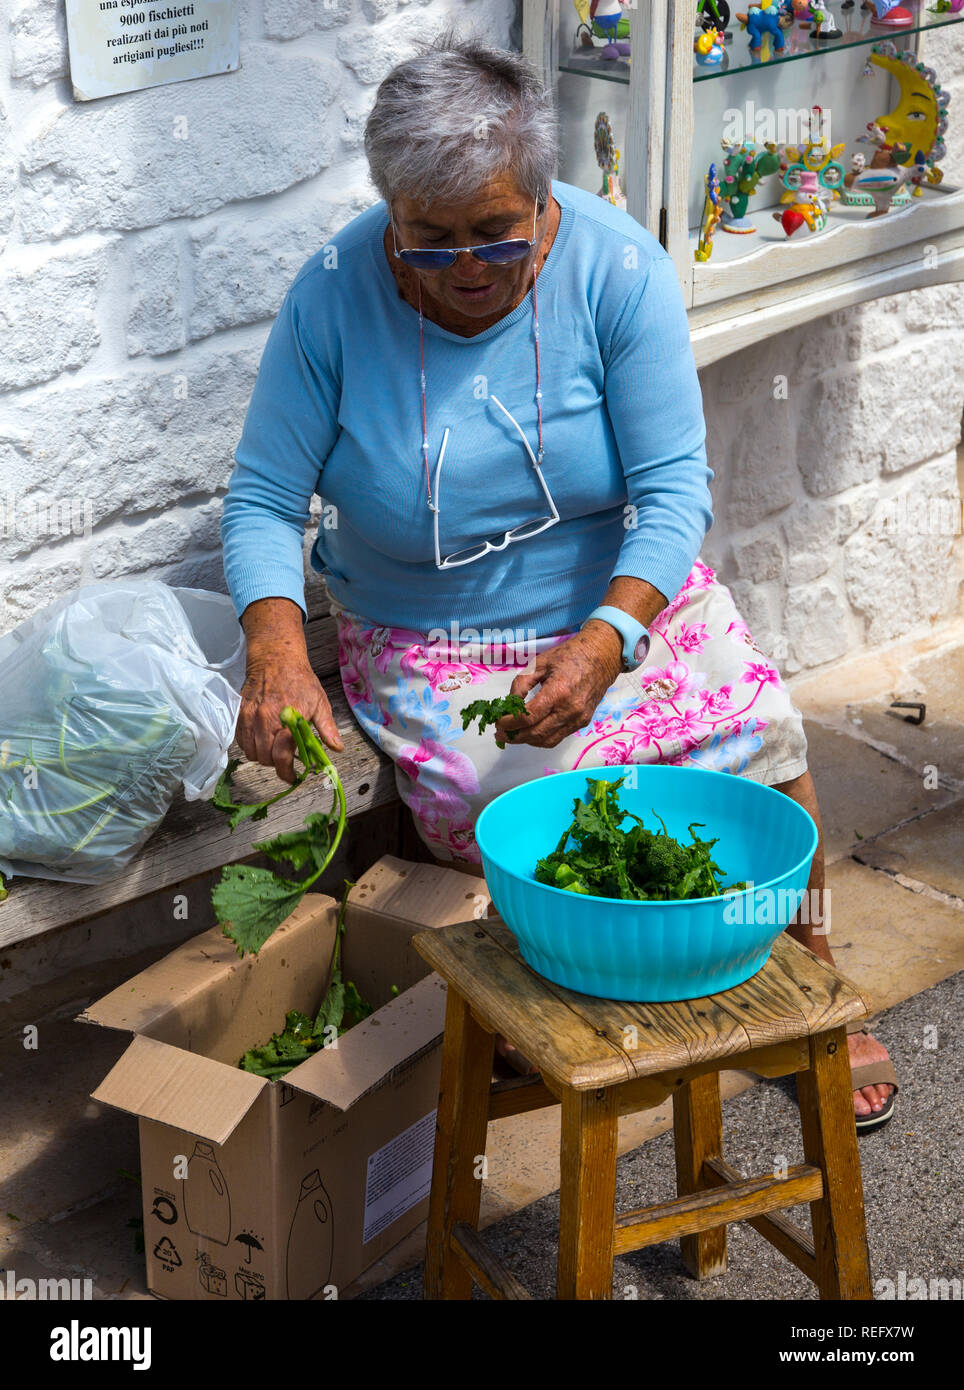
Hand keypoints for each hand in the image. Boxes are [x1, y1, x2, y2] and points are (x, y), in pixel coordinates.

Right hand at [237, 656, 343, 784]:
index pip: (282, 757)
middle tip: (286, 760)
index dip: (287, 773)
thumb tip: (337, 749)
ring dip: (262, 756)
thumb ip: (327, 729)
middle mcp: (265, 721)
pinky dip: (249, 746)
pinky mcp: (239, 713)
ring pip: (251, 752)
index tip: (293, 777)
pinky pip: (240, 741)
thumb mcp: (320, 703)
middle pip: (265, 758)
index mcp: (287, 720)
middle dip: (276, 764)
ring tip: (273, 749)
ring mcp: (249, 717)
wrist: (275, 658)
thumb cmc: (300, 680)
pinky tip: (261, 739)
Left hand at [494, 624, 623, 748]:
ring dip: (527, 741)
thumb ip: (521, 684)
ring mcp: (578, 718)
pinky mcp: (582, 722)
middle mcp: (570, 709)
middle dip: (514, 736)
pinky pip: (558, 737)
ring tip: (512, 735)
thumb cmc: (570, 656)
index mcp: (558, 691)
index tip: (498, 722)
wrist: (602, 657)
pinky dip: (541, 738)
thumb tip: (509, 704)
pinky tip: (530, 731)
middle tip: (499, 734)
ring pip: (547, 740)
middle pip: (536, 733)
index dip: (510, 723)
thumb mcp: (540, 663)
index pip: (529, 716)